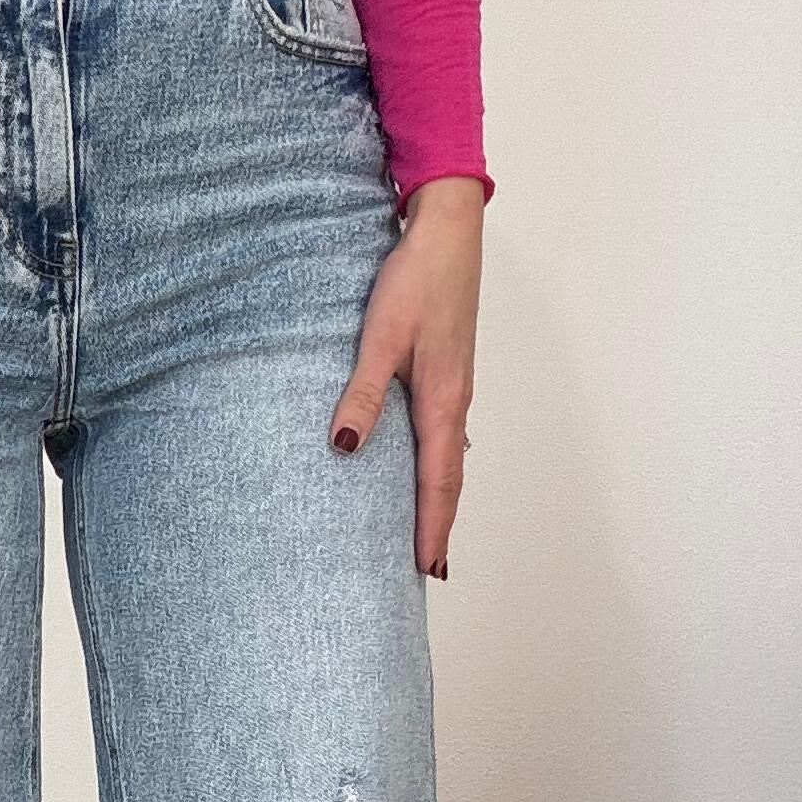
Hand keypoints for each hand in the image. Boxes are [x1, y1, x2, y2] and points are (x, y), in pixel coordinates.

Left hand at [328, 174, 483, 580]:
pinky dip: (437, 462)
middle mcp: (455, 401)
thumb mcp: (380, 337)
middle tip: (429, 568)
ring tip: (427, 531)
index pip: (439, 482)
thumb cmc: (415, 280)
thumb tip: (347, 449)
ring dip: (439, 496)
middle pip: (449, 478)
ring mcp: (453, 385)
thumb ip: (363, 393)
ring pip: (448, 456)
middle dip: (439, 524)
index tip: (428, 569)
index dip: (433, 528)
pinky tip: (425, 465)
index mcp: (443, 402)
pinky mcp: (446, 368)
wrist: (446, 232)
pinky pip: (443, 432)